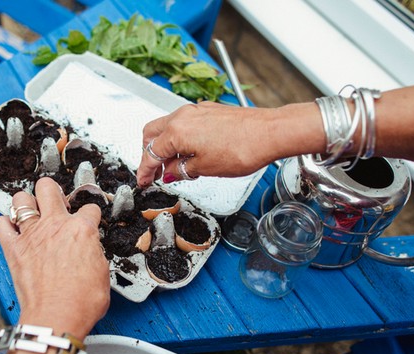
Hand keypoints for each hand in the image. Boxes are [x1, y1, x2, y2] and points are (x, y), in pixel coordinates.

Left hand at [0, 177, 109, 337]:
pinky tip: (11, 228)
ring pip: (21, 199)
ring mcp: (32, 235)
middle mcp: (55, 226)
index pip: (89, 208)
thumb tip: (90, 252)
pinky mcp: (14, 249)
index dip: (90, 215)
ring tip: (31, 211)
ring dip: (26, 202)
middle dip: (52, 191)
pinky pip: (1, 225)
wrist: (57, 317)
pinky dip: (4, 224)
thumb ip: (94, 253)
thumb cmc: (81, 302)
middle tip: (55, 202)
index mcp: (82, 230)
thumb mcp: (102, 273)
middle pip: (48, 188)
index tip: (87, 220)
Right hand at [137, 102, 274, 186]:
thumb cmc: (243, 148)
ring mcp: (197, 111)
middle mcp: (183, 116)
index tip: (143, 182)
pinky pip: (185, 123)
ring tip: (173, 166)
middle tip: (154, 173)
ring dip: (165, 145)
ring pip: (168, 127)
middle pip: (152, 133)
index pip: (151, 153)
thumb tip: (170, 173)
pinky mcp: (210, 111)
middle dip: (149, 154)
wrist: (270, 132)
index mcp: (177, 131)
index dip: (144, 171)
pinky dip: (180, 138)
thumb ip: (181, 170)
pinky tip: (190, 152)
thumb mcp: (205, 168)